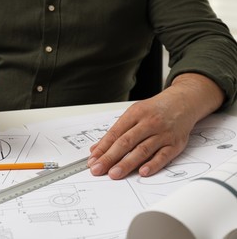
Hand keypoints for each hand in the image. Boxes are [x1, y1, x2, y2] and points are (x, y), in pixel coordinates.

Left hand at [87, 73, 223, 178]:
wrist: (183, 102)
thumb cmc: (154, 110)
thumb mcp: (133, 114)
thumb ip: (116, 132)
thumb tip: (96, 149)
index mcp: (135, 114)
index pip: (115, 133)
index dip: (102, 148)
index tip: (92, 160)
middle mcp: (148, 123)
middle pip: (126, 142)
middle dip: (110, 157)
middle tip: (98, 169)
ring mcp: (163, 133)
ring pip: (143, 150)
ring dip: (127, 163)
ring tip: (114, 174)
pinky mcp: (175, 143)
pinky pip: (164, 155)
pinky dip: (153, 164)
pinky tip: (142, 172)